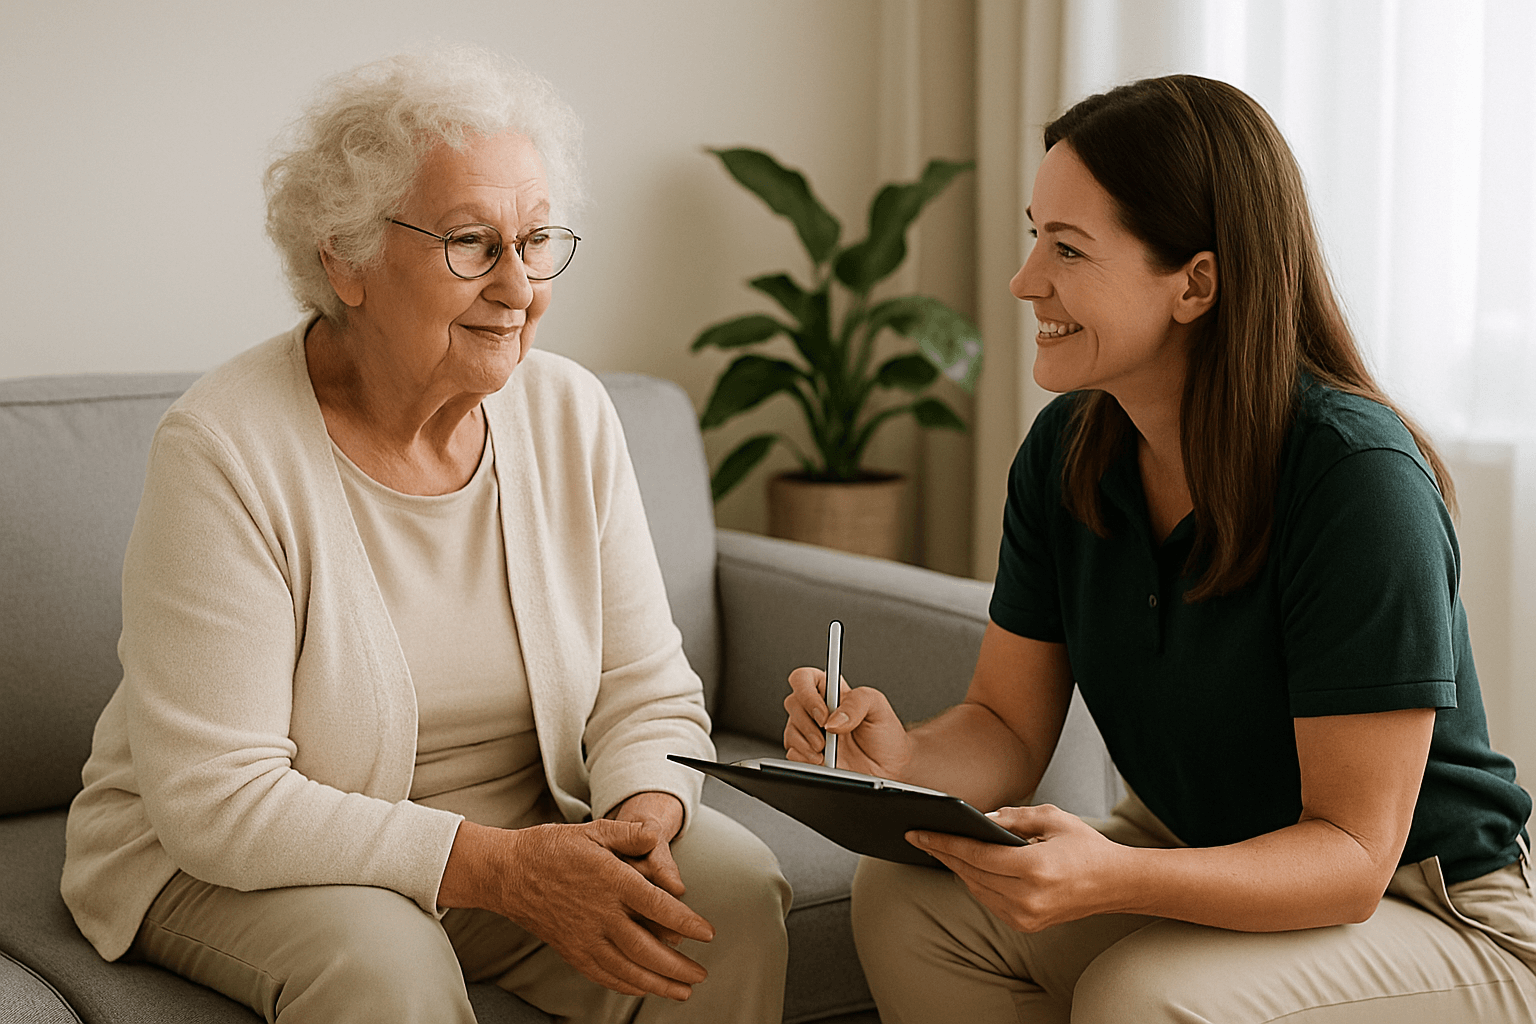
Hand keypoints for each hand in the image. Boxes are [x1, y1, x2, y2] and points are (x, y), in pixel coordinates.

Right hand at [442, 817, 713, 999]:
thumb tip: (658, 839)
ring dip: (658, 983)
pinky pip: (603, 974)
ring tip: (681, 991)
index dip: (687, 923)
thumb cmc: (552, 848)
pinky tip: (643, 988)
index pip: (659, 907)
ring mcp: (583, 936)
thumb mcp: (595, 830)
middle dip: (678, 966)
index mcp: (611, 881)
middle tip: (700, 974)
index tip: (707, 934)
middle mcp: (600, 913)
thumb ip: (630, 834)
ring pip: (627, 968)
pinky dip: (626, 985)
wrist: (508, 872)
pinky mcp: (570, 949)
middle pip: (647, 948)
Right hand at [783, 667, 911, 777]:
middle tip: (827, 736)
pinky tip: (822, 761)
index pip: (804, 679)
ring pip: (790, 730)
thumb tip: (833, 719)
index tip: (823, 713)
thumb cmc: (885, 736)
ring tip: (827, 752)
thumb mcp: (878, 708)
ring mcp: (810, 734)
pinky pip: (792, 754)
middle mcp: (818, 711)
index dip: (806, 692)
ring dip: (807, 743)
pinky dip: (805, 758)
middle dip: (808, 723)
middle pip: (793, 703)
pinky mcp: (807, 755)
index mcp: (832, 693)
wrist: (888, 770)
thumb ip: (857, 702)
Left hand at [909, 804, 1122, 931]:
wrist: (1116, 884)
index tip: (919, 832)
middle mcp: (1029, 898)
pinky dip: (974, 881)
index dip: (944, 842)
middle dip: (943, 853)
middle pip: (971, 873)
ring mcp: (1027, 916)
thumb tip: (977, 818)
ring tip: (937, 847)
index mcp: (1036, 869)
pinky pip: (988, 900)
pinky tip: (964, 865)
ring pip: (976, 889)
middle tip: (919, 835)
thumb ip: (1012, 817)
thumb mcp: (1052, 818)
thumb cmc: (1086, 847)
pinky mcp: (1026, 925)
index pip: (977, 855)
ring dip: (956, 868)